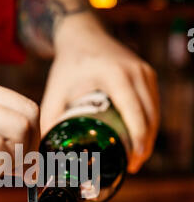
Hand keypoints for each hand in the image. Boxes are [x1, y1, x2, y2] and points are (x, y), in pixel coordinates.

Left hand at [41, 12, 159, 172]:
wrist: (82, 35)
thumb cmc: (67, 66)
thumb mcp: (55, 91)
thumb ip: (49, 120)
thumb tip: (46, 150)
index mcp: (114, 76)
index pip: (134, 114)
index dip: (137, 141)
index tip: (132, 162)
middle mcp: (135, 72)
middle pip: (149, 117)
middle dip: (144, 145)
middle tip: (132, 166)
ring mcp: (144, 71)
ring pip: (155, 112)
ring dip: (149, 137)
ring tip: (136, 158)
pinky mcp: (148, 73)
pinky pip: (153, 104)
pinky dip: (150, 123)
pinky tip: (141, 139)